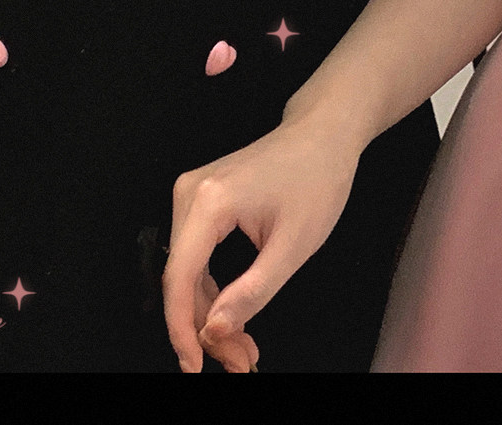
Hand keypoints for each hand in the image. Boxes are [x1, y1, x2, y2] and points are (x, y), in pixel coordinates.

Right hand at [163, 114, 360, 371]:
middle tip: (239, 361)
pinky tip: (234, 314)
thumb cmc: (316, 181)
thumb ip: (252, 292)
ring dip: (209, 312)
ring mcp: (192, 193)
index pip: (178, 278)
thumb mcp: (293, 246)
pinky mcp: (202, 199)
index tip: (195, 367)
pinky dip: (213, 288)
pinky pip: (197, 255)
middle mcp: (189, 194)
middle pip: (181, 278)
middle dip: (205, 326)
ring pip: (187, 271)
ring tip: (243, 347)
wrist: (323, 134)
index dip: (181, 329)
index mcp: (208, 202)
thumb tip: (213, 331)